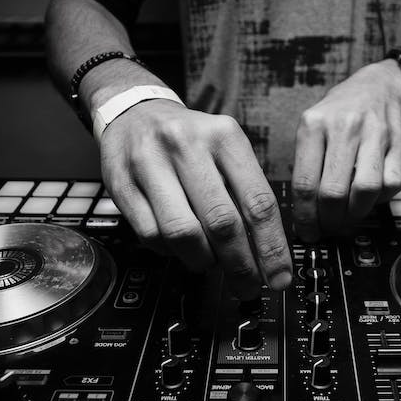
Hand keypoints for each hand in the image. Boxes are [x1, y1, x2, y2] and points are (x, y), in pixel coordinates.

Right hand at [97, 99, 292, 299]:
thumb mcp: (227, 149)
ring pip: (183, 233)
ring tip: (211, 264)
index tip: (279, 277)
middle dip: (240, 265)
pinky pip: (151, 235)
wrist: (135, 114)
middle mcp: (187, 145)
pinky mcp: (121, 184)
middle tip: (248, 286)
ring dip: (203, 261)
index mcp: (225, 136)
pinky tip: (179, 247)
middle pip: (222, 223)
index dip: (272, 248)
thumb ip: (246, 193)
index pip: (258, 202)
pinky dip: (171, 252)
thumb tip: (266, 253)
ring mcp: (150, 163)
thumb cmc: (191, 140)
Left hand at [292, 59, 400, 241]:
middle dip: (330, 221)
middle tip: (329, 229)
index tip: (308, 232)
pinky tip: (371, 199)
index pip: (304, 183)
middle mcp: (343, 127)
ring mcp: (374, 133)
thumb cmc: (339, 114)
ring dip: (356, 214)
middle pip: (333, 192)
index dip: (305, 217)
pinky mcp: (398, 142)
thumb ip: (306, 165)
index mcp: (313, 125)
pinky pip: (392, 184)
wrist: (379, 86)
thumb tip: (304, 214)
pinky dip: (381, 200)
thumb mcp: (312, 127)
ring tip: (348, 218)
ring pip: (365, 190)